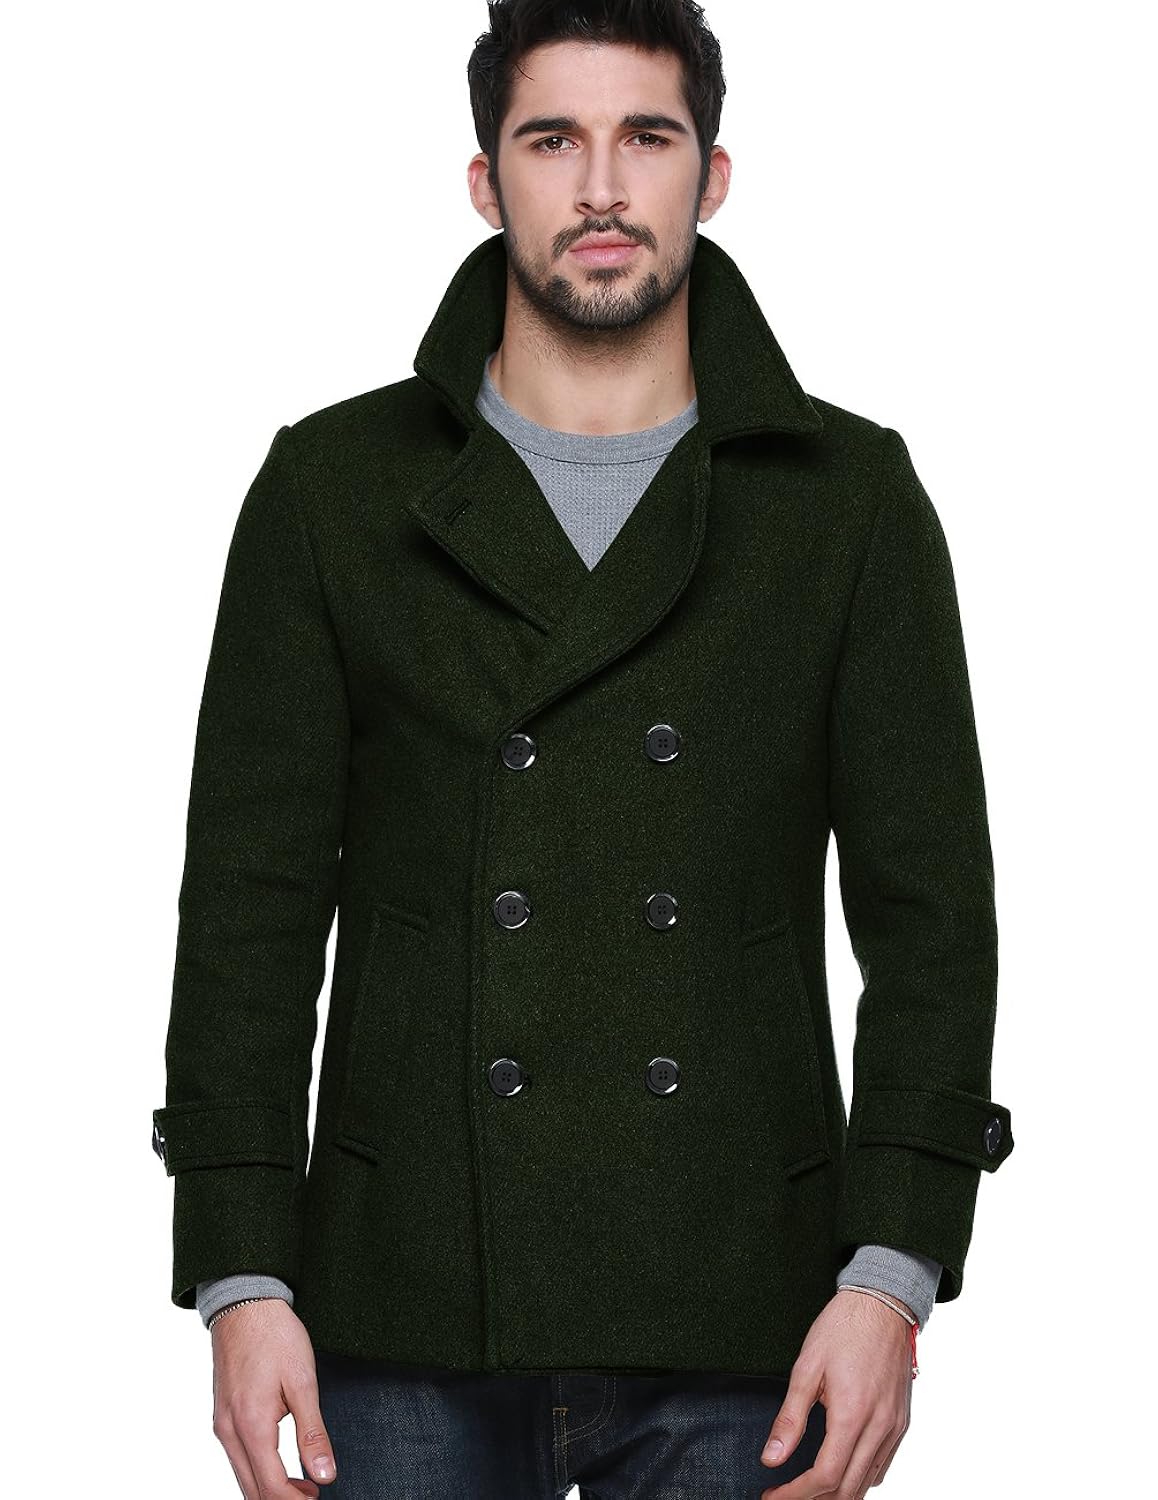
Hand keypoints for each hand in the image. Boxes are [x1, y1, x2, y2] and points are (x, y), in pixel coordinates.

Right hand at [210, 1298, 336, 1497]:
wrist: (245, 1303)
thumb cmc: (276, 1336)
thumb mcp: (304, 1381)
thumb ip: (313, 1432)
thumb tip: (325, 1474)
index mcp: (251, 1425)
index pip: (272, 1488)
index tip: (319, 1497)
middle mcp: (230, 1432)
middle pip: (252, 1492)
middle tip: (313, 1494)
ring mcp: (222, 1425)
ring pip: (242, 1478)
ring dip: (269, 1490)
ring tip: (303, 1485)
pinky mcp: (221, 1416)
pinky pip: (236, 1459)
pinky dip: (257, 1473)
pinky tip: (279, 1465)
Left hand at [758, 1290, 913, 1497]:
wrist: (882, 1303)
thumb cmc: (842, 1328)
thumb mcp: (806, 1367)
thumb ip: (790, 1418)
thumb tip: (771, 1458)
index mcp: (853, 1415)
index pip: (825, 1476)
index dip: (796, 1494)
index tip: (772, 1496)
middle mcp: (879, 1428)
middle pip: (848, 1489)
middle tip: (785, 1495)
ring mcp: (894, 1427)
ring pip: (869, 1483)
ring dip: (838, 1494)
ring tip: (808, 1489)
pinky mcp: (901, 1421)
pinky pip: (883, 1466)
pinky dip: (861, 1479)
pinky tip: (841, 1471)